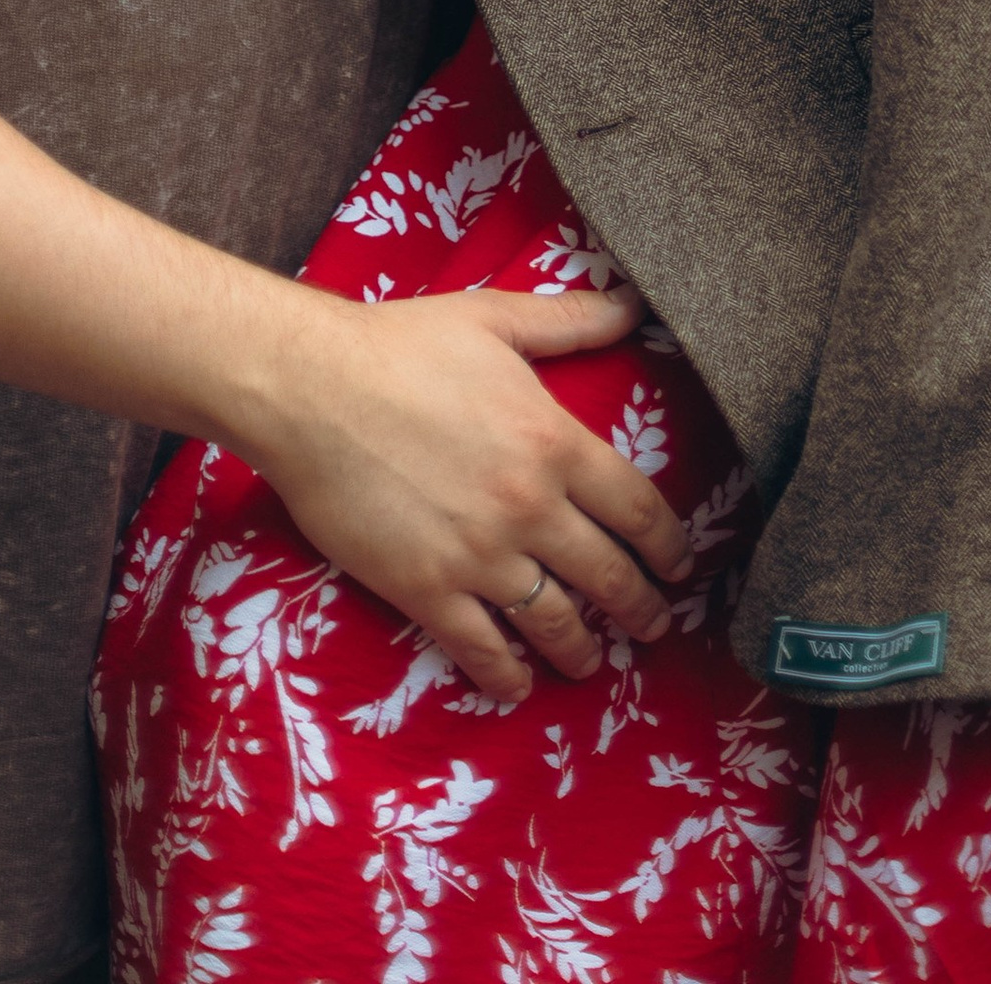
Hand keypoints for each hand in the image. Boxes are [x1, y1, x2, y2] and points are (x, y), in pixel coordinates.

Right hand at [242, 276, 693, 702]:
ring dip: (581, 650)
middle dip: (641, 608)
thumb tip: (630, 305)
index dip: (668, 545)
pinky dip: (507, 675)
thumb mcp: (494, 319)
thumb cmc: (400, 345)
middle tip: (655, 627)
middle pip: (608, 576)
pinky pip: (482, 650)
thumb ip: (569, 321)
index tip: (680, 566)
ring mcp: (480, 556)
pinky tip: (518, 684)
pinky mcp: (427, 590)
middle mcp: (530, 508)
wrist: (311, 388)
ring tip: (592, 661)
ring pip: (554, 623)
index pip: (637, 508)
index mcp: (554, 442)